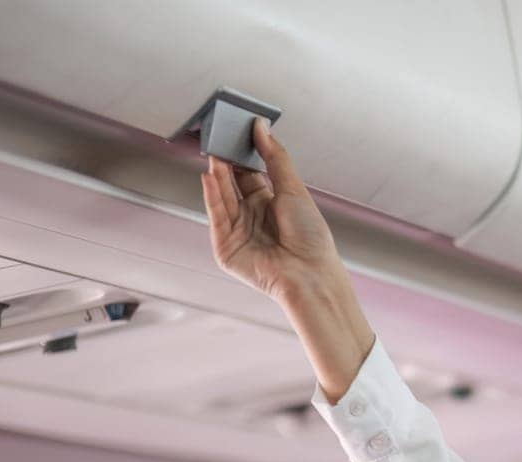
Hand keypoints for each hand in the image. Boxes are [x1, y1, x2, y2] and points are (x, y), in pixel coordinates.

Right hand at [200, 117, 344, 303]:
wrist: (311, 274)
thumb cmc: (311, 238)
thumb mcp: (293, 189)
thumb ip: (274, 157)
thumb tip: (261, 127)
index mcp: (269, 204)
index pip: (248, 174)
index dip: (240, 156)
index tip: (234, 133)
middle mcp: (252, 217)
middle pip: (232, 185)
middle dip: (225, 163)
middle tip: (218, 139)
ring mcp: (237, 233)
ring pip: (222, 199)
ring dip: (217, 177)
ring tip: (214, 154)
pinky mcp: (226, 249)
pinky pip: (217, 218)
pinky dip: (212, 198)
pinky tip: (209, 177)